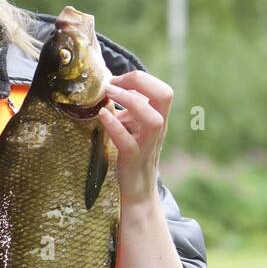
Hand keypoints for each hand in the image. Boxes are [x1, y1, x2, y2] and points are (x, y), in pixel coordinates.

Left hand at [98, 70, 172, 205]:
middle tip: (113, 83)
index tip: (115, 80)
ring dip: (130, 101)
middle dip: (139, 81)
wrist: (137, 189)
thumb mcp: (132, 126)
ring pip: (153, 119)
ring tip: (108, 94)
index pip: (161, 89)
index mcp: (158, 117)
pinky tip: (101, 115)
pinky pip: (127, 141)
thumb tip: (112, 86)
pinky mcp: (133, 159)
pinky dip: (114, 125)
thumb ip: (127, 109)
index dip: (140, 78)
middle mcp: (158, 129)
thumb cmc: (132, 153)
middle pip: (165, 96)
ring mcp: (147, 144)